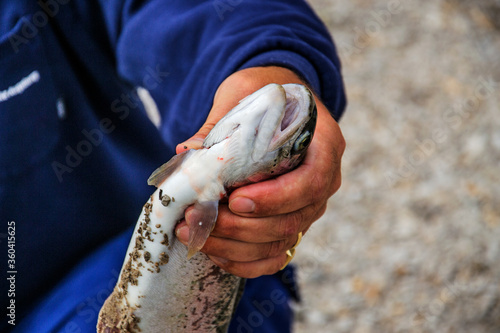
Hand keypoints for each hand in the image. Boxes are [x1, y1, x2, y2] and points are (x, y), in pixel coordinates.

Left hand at [175, 66, 344, 277]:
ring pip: (280, 242)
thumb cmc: (265, 93)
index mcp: (323, 146)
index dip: (275, 198)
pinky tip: (215, 251)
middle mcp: (322, 182)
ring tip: (193, 233)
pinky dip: (245, 262)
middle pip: (291, 220)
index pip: (310, 183)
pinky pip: (275, 255)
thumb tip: (187, 153)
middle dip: (241, 227)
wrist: (279, 102)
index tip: (235, 200)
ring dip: (234, 246)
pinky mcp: (291, 222)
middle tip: (197, 219)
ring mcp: (308, 207)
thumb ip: (221, 123)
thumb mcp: (243, 93)